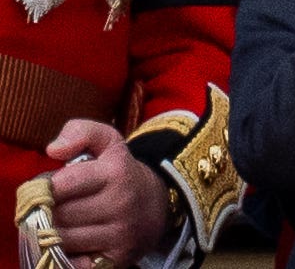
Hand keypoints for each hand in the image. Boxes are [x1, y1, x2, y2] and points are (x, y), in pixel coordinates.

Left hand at [44, 120, 171, 267]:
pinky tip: (75, 241)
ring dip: (55, 233)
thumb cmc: (120, 173)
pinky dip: (67, 254)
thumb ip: (80, 131)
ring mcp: (121, 233)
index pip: (60, 186)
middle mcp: (121, 203)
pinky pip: (73, 262)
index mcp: (116, 172)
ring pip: (63, 240)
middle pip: (58, 216)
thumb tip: (54, 150)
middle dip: (48, 212)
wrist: (157, 205)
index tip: (46, 189)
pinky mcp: (118, 258)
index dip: (44, 189)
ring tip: (64, 222)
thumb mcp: (107, 142)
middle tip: (55, 206)